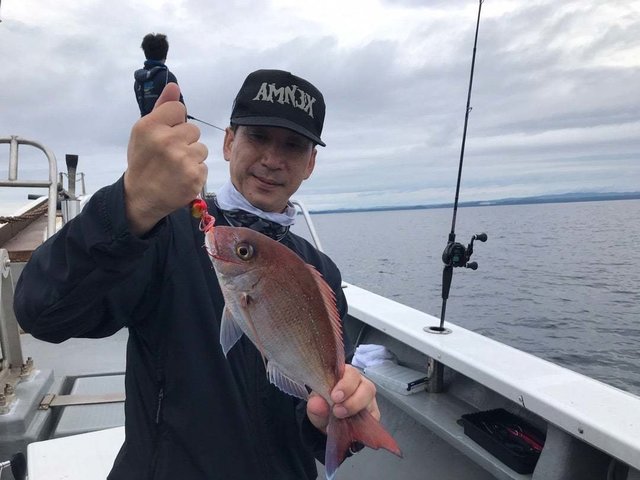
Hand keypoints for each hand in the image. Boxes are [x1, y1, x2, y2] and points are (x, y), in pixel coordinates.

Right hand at [124, 83, 207, 234]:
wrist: (141, 197)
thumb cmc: (143, 161)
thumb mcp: (143, 132)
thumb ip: (161, 108)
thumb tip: (174, 86)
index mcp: (151, 126)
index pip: (179, 109)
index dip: (174, 122)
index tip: (166, 133)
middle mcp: (167, 141)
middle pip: (194, 129)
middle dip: (185, 140)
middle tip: (170, 154)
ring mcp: (183, 160)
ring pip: (201, 148)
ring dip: (192, 156)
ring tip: (175, 167)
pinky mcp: (195, 177)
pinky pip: (203, 165)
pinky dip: (194, 172)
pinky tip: (180, 177)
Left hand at [306, 365, 379, 432]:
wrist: (326, 421)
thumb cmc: (322, 404)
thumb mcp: (315, 404)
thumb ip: (315, 403)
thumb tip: (318, 404)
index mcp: (346, 375)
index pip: (351, 373)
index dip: (345, 385)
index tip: (334, 397)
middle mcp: (360, 384)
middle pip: (367, 387)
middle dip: (353, 400)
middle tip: (338, 411)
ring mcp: (369, 399)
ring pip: (371, 402)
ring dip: (357, 410)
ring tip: (342, 418)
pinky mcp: (373, 414)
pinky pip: (374, 417)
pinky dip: (364, 423)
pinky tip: (351, 428)